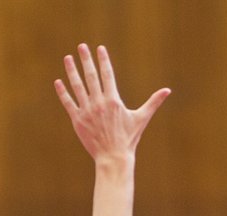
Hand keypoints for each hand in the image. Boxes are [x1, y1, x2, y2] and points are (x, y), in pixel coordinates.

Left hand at [55, 43, 169, 161]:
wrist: (114, 157)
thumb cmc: (129, 138)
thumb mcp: (142, 118)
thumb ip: (153, 102)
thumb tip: (168, 91)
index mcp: (114, 101)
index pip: (107, 75)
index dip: (103, 60)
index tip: (99, 49)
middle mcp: (99, 103)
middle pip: (91, 76)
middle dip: (86, 60)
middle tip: (81, 46)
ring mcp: (87, 111)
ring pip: (77, 86)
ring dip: (72, 71)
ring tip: (68, 58)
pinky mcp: (77, 120)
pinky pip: (68, 102)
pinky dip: (62, 91)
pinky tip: (59, 81)